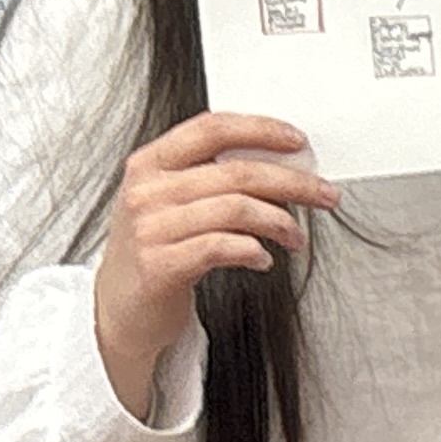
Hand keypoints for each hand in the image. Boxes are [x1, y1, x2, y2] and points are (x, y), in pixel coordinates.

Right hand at [93, 111, 339, 415]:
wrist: (116, 312)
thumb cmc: (153, 253)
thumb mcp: (168, 203)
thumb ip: (208, 178)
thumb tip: (278, 165)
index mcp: (150, 164)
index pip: (210, 129)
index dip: (260, 130)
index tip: (297, 141)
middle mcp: (146, 191)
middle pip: (236, 172)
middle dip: (292, 182)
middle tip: (324, 194)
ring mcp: (150, 229)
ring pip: (236, 209)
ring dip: (280, 222)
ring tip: (296, 238)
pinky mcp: (159, 266)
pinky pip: (222, 247)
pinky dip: (254, 251)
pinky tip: (263, 259)